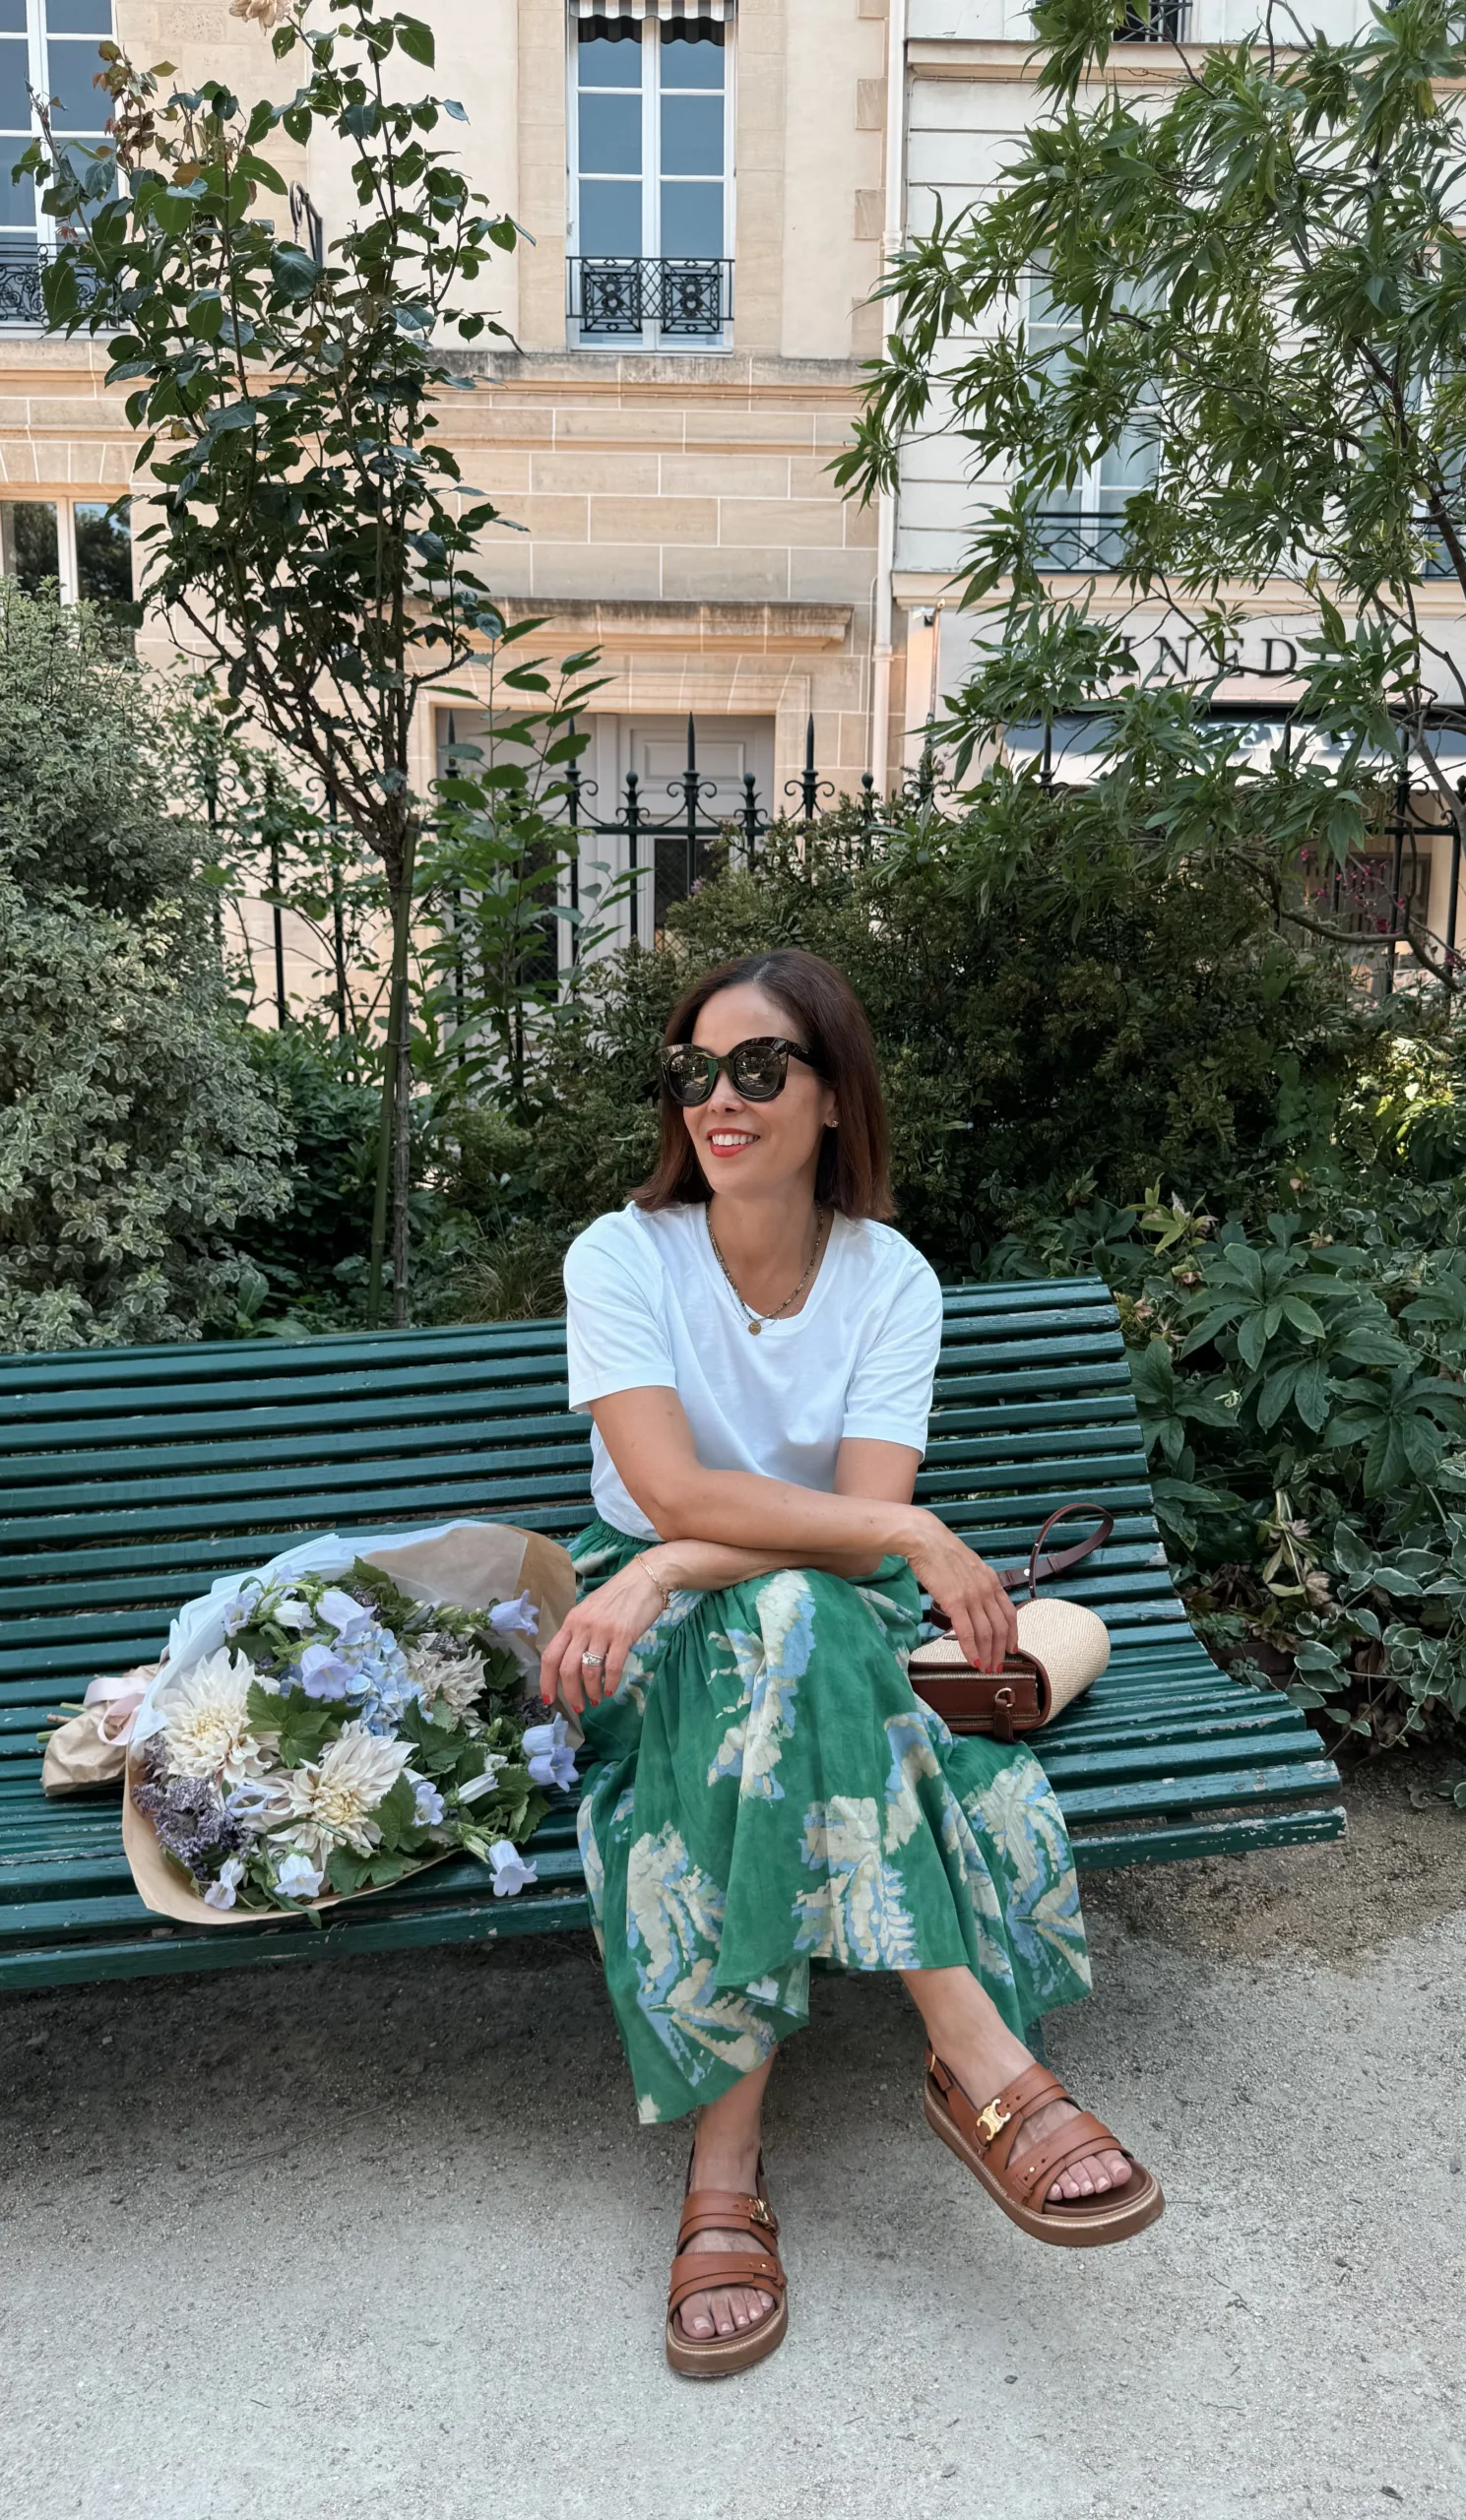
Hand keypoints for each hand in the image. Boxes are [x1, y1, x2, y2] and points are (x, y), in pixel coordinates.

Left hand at [539, 1554, 668, 1714]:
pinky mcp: (623, 1635)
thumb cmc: (618, 1597)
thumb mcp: (590, 1612)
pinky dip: (611, 1683)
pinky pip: (613, 1666)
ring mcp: (602, 1631)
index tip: (548, 1699)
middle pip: (567, 1668)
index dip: (546, 1681)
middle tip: (579, 1707)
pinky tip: (611, 1690)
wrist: (645, 1579)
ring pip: (589, 1670)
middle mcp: (582, 1627)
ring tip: (596, 1699)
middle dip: (571, 1693)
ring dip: (591, 1691)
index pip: (550, 1656)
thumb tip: (574, 1665)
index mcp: (571, 1622)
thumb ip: (580, 1634)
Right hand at [897, 1510, 1017, 1671]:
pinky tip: (971, 1659)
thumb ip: (976, 1584)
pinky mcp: (955, 1601)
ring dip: (987, 1654)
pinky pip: (967, 1631)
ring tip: (984, 1668)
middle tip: (996, 1666)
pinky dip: (971, 1648)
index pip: (1010, 1613)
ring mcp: (972, 1596)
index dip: (1013, 1634)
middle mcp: (987, 1590)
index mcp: (991, 1581)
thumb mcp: (969, 1566)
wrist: (926, 1540)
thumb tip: (974, 1602)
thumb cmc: (942, 1551)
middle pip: (1000, 1627)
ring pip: (987, 1632)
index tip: (1012, 1649)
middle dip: (1000, 1651)